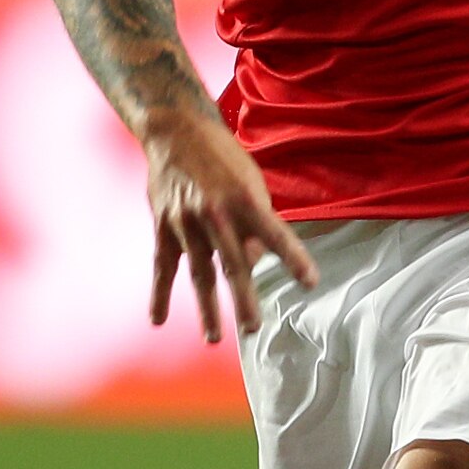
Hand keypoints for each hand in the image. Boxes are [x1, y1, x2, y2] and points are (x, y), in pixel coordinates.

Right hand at [144, 107, 320, 342]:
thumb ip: (255, 224)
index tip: (310, 282)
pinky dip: (159, 294)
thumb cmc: (223, 159)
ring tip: (215, 338)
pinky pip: (162, 266)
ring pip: (199, 272)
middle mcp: (216, 212)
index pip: (276, 235)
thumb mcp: (249, 181)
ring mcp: (187, 222)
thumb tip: (253, 264)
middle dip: (243, 297)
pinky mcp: (163, 226)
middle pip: (233, 262)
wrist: (175, 131)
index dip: (294, 259)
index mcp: (245, 199)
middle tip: (253, 327)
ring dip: (206, 308)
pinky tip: (158, 320)